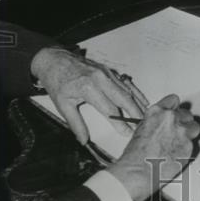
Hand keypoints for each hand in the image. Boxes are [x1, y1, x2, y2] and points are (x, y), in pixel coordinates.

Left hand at [30, 47, 148, 143]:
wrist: (55, 60)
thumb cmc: (58, 81)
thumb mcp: (63, 104)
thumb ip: (76, 123)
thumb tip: (83, 140)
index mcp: (89, 88)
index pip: (109, 109)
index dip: (120, 123)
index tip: (127, 132)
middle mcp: (100, 78)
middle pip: (123, 98)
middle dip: (134, 112)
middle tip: (141, 125)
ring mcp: (106, 72)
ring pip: (127, 89)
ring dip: (137, 102)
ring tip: (145, 115)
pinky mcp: (108, 70)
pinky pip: (125, 82)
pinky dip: (135, 91)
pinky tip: (141, 99)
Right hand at [107, 94, 199, 200]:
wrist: (138, 171)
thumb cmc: (135, 155)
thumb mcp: (142, 128)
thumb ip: (157, 121)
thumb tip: (165, 122)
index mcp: (157, 111)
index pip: (174, 100)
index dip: (175, 109)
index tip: (175, 113)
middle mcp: (170, 118)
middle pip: (186, 114)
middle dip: (183, 123)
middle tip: (176, 133)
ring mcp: (181, 131)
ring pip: (194, 127)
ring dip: (189, 134)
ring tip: (179, 143)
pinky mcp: (188, 145)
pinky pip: (193, 143)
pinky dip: (187, 148)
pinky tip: (177, 154)